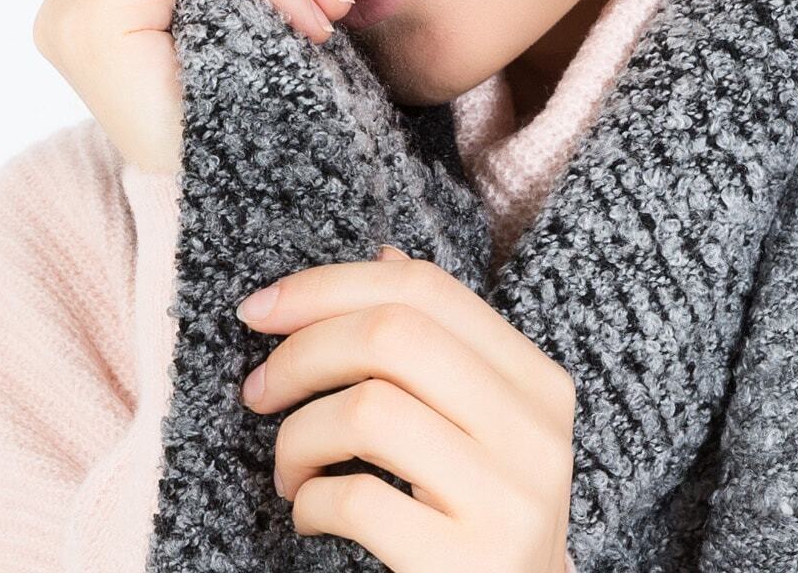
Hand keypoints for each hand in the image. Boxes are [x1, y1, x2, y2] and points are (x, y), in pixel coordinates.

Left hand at [236, 245, 575, 570]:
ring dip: (298, 436)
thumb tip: (385, 255)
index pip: (426, 289)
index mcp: (537, 382)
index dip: (329, 284)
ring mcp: (507, 500)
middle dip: (302, 352)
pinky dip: (309, 502)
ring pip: (367, 410)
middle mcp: (533, 433)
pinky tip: (311, 513)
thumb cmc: (480, 518)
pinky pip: (357, 501)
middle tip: (259, 389)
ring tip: (290, 469)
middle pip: (392, 335)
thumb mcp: (479, 426)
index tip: (263, 308)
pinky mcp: (466, 564)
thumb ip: (440, 346)